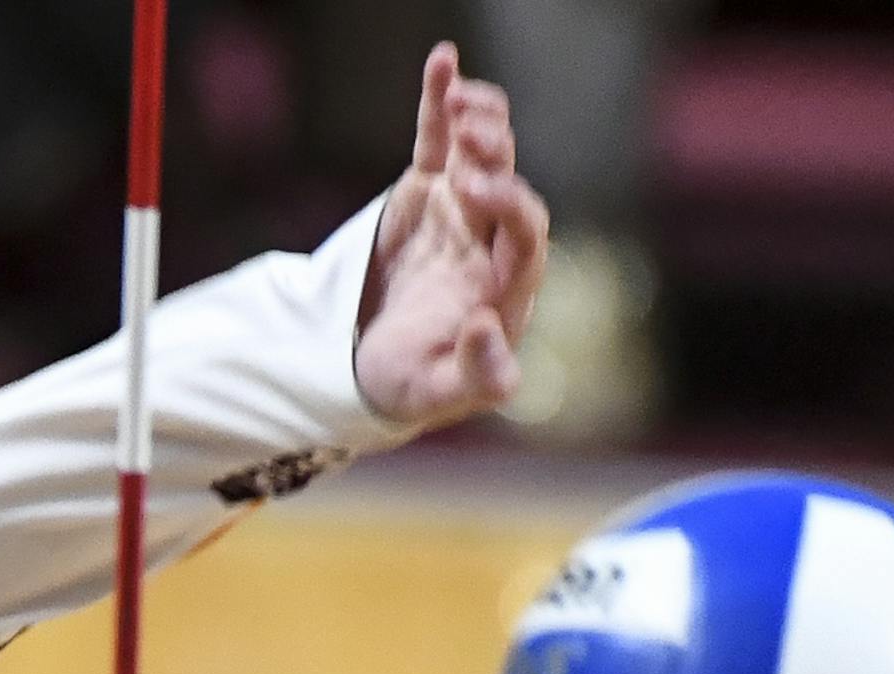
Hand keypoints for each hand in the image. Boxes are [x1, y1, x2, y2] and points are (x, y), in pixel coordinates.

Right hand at [354, 43, 549, 428]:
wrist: (365, 362)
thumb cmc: (410, 384)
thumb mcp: (436, 393)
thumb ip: (476, 375)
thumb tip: (489, 328)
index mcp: (505, 286)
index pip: (528, 238)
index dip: (512, 209)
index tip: (474, 196)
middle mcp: (492, 241)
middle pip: (510, 186)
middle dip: (493, 163)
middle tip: (464, 156)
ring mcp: (461, 211)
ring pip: (485, 154)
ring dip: (478, 124)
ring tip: (460, 109)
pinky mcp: (427, 191)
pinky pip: (437, 140)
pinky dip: (440, 101)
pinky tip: (442, 61)